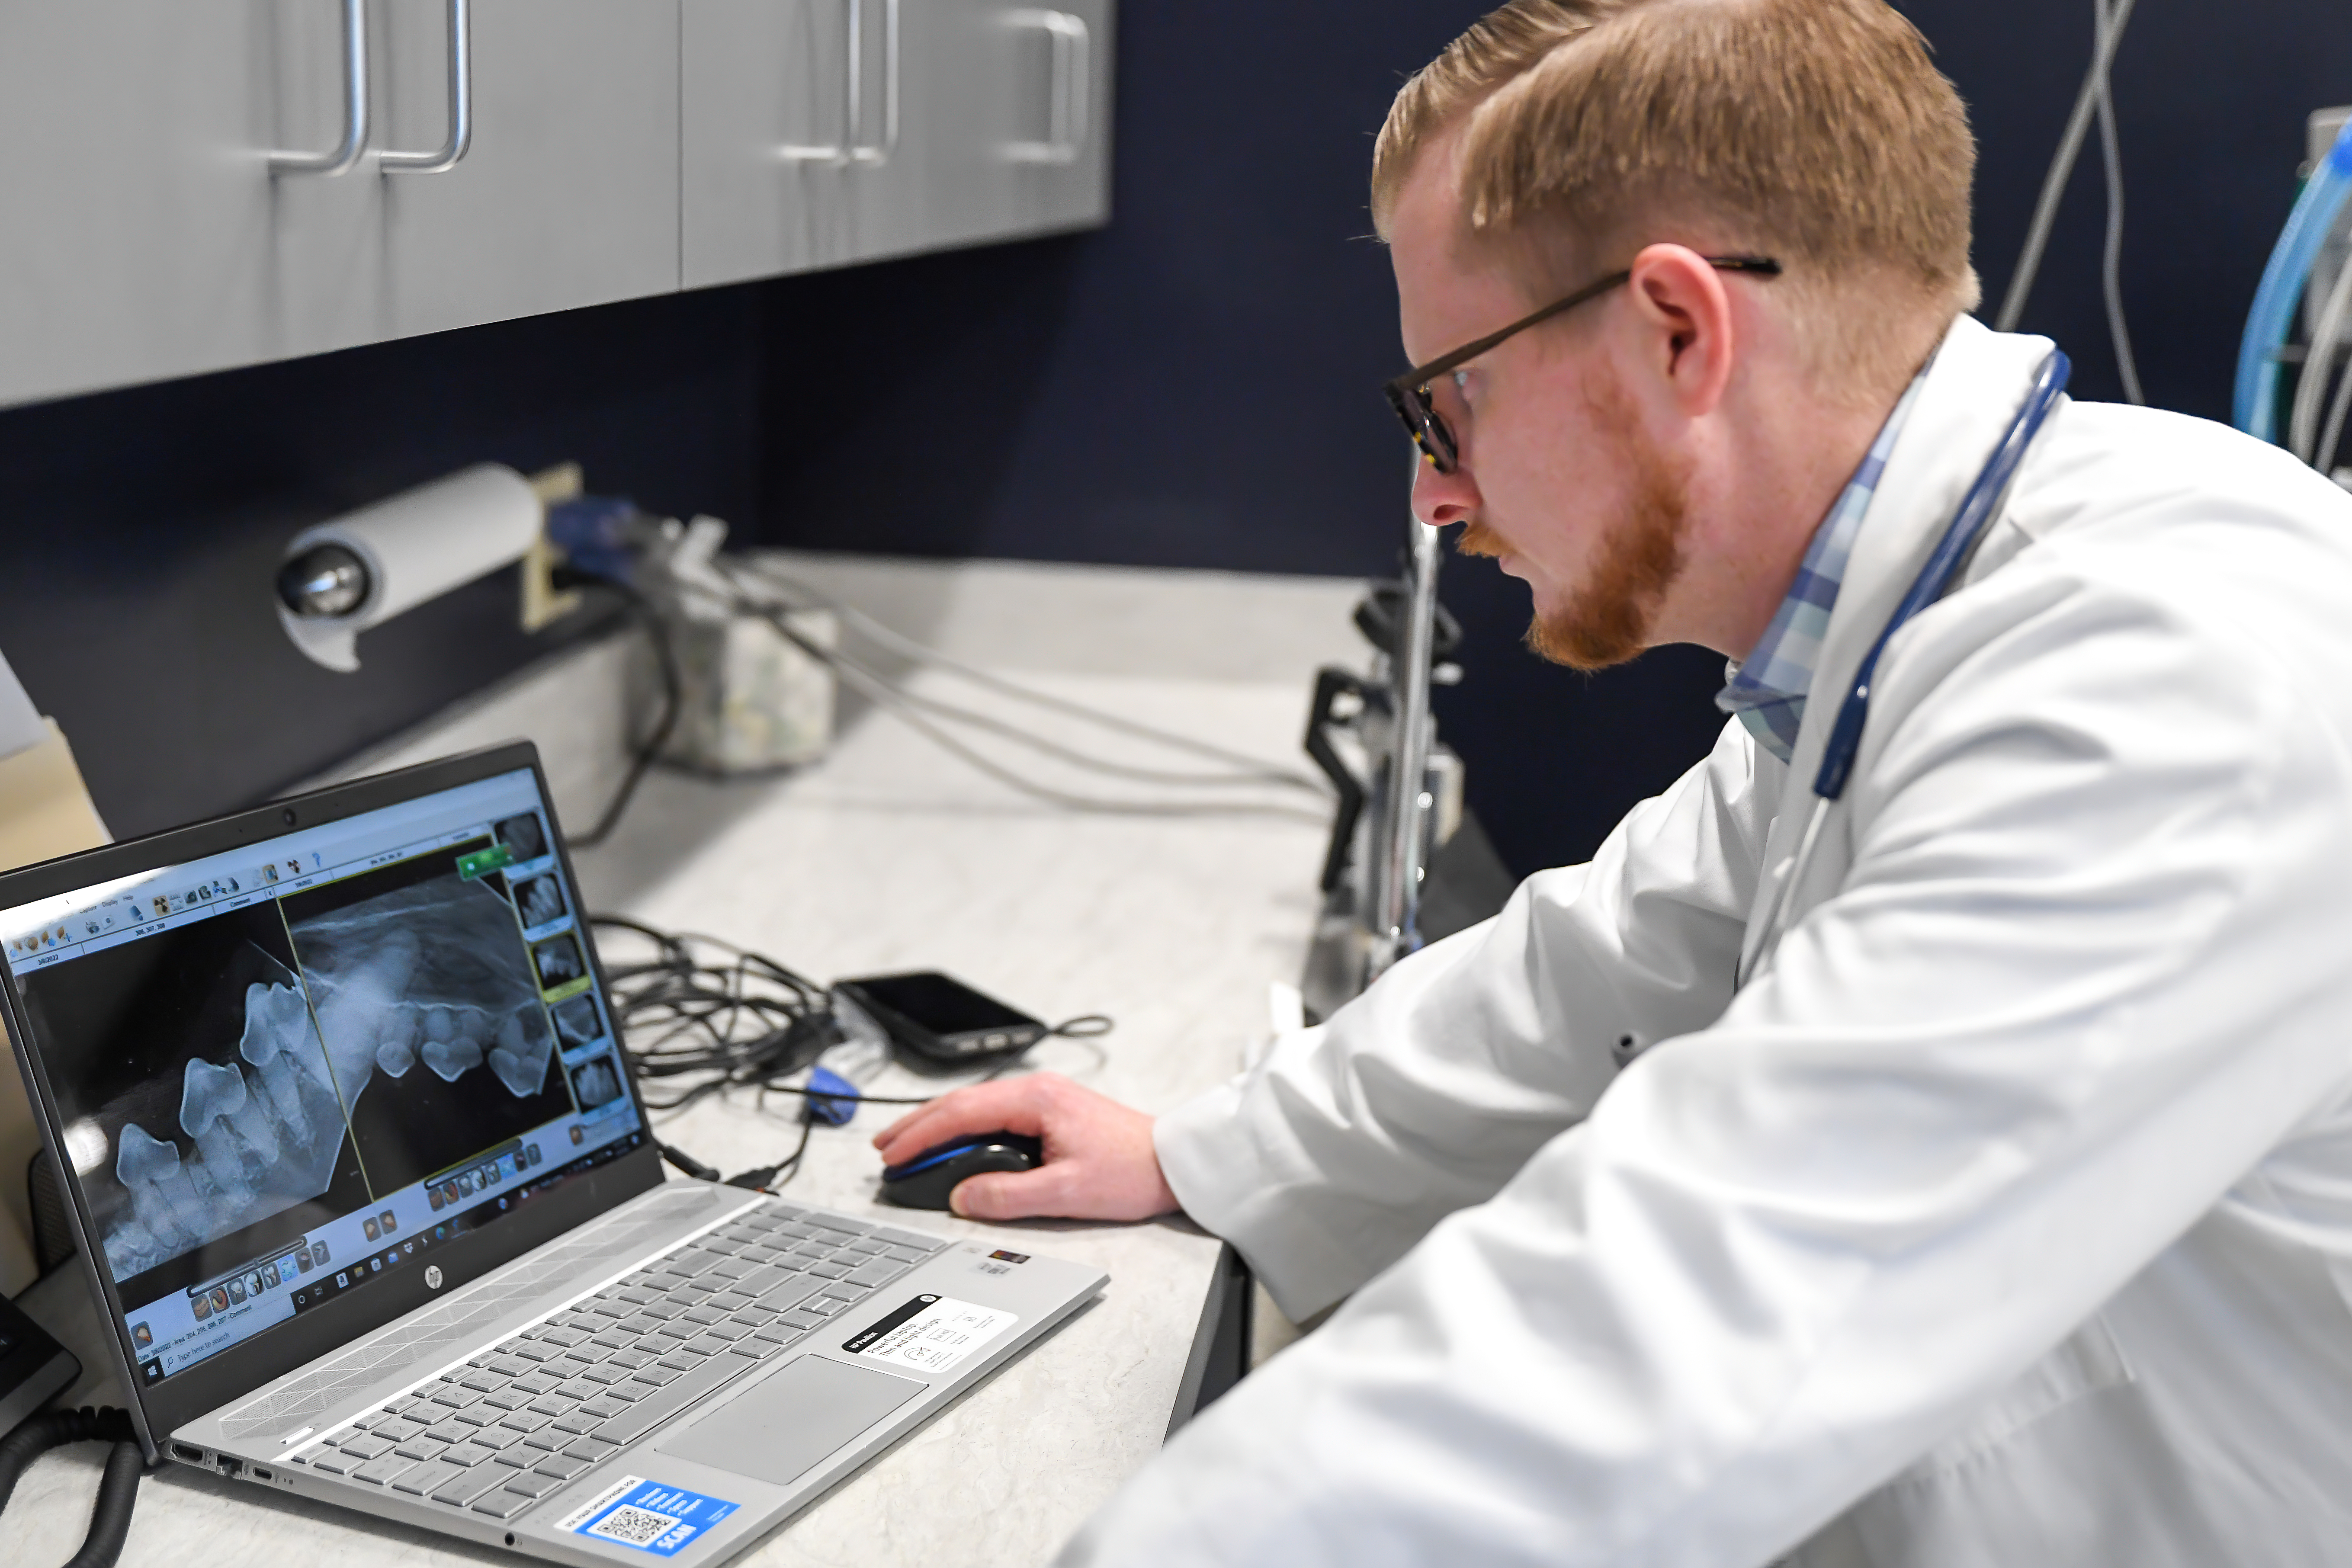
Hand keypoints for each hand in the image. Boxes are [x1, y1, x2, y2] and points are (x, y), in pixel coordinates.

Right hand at [872, 1073, 1179, 1221]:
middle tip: (885, 1148)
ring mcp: (1044, 1097)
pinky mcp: (1051, 1110)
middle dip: (918, 1126)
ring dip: (939, 1125)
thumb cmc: (1130, 1171)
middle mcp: (1037, 1090)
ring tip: (908, 1147)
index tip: (892, 1157)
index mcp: (1036, 1099)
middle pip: (961, 1102)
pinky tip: (951, 1143)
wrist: (1174, 1162)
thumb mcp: (1065, 1192)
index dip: (920, 1136)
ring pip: (975, 1106)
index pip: (960, 1112)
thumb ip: (1007, 1196)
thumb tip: (962, 1198)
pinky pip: (994, 1113)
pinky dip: (964, 1127)